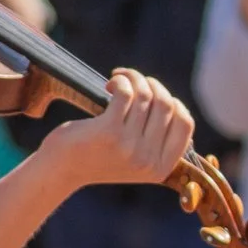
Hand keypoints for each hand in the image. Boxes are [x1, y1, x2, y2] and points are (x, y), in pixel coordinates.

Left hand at [45, 69, 194, 190]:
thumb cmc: (97, 156)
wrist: (61, 169)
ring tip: (118, 80)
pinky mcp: (109, 131)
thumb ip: (156, 140)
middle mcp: (148, 160)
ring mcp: (130, 147)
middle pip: (167, 104)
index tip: (153, 96)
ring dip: (133, 78)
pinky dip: (121, 80)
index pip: (186, 124)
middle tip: (132, 83)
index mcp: (160, 168)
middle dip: (151, 84)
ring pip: (146, 95)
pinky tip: (110, 83)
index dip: (174, 102)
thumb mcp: (134, 158)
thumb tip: (172, 103)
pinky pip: (126, 93)